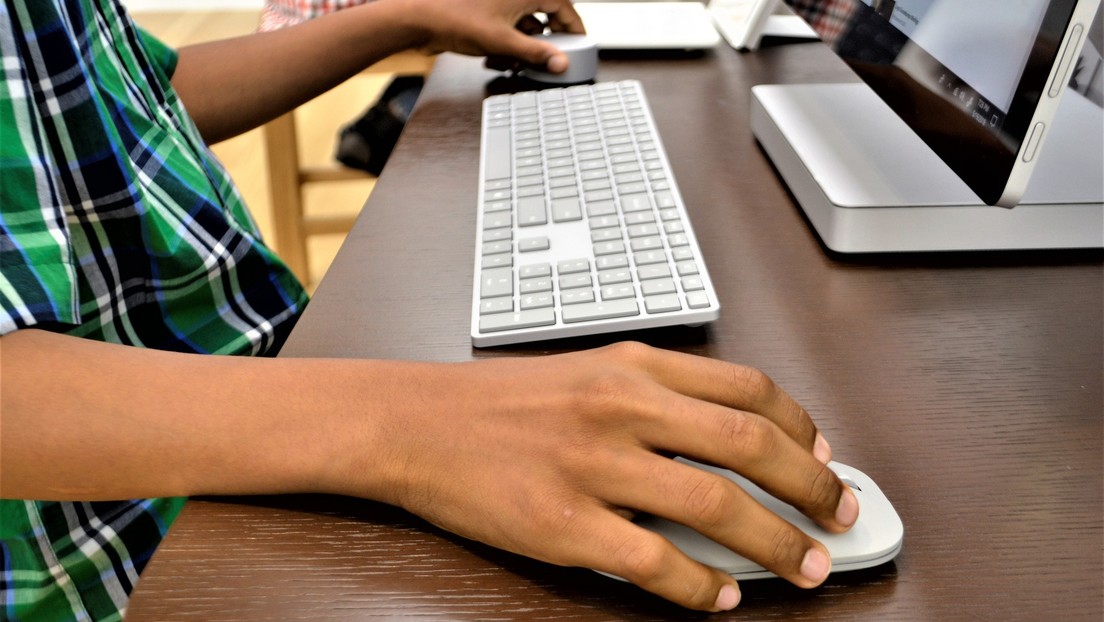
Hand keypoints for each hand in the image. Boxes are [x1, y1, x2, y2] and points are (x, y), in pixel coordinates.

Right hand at [332, 342, 858, 611]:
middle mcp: (622, 406)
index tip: (824, 454)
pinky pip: (655, 562)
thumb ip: (654, 393)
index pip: (746, 388)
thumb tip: (722, 434)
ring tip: (805, 566)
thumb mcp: (584, 370)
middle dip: (812, 486)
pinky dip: (701, 586)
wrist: (414, 422)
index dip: (802, 426)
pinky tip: (720, 597)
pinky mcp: (565, 523)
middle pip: (749, 443)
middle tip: (842, 515)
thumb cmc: (496, 401)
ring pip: (716, 505)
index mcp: (632, 365)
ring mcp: (594, 466)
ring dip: (777, 542)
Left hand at [396, 0, 584, 73]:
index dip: (574, 28)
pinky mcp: (488, 12)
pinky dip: (509, 43)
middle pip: (546, 14)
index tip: (581, 45)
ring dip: (527, 45)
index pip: (564, 5)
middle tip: (553, 59)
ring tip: (522, 63)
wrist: (420, 19)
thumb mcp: (504, 42)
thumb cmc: (455, 18)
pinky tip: (501, 59)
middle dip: (548, 40)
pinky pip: (509, 27)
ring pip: (527, 23)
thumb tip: (561, 62)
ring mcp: (500, 2)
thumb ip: (536, 53)